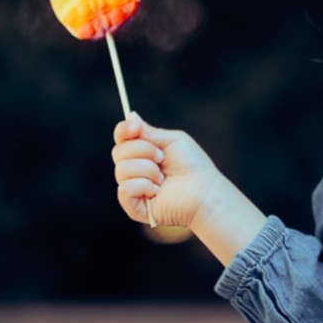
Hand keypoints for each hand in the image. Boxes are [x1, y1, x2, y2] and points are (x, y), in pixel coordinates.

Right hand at [112, 113, 223, 227]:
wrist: (204, 190)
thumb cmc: (192, 164)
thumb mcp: (172, 140)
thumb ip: (148, 131)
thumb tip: (130, 116)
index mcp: (142, 153)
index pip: (121, 138)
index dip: (124, 130)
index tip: (136, 128)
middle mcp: (135, 170)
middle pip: (118, 152)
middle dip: (143, 150)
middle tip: (162, 157)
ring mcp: (133, 189)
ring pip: (121, 170)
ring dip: (148, 170)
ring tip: (163, 178)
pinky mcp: (134, 207)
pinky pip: (124, 189)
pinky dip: (143, 186)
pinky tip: (157, 191)